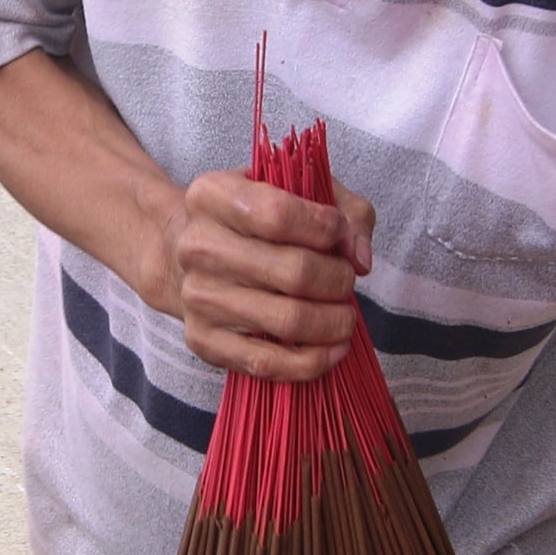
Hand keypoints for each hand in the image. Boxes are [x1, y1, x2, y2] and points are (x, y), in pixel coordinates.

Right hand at [163, 168, 374, 381]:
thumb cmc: (258, 221)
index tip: (339, 234)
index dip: (326, 229)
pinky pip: (266, 362)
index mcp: (213, 195)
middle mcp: (197, 245)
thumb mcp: (302, 192)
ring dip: (333, 322)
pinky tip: (334, 349)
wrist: (195, 257)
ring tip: (344, 315)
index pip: (279, 215)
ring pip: (287, 320)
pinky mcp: (203, 339)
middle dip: (338, 280)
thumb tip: (360, 258)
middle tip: (346, 280)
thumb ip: (345, 212)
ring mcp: (197, 296)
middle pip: (293, 273)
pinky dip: (312, 361)